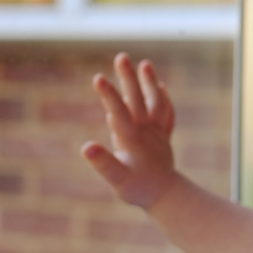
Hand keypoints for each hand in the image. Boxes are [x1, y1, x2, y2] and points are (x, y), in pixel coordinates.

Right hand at [81, 52, 179, 208]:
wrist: (166, 196)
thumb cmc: (137, 189)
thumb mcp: (117, 179)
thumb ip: (103, 163)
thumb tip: (86, 147)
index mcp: (132, 139)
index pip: (119, 113)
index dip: (109, 95)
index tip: (98, 76)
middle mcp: (146, 131)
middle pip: (137, 100)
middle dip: (128, 78)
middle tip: (121, 56)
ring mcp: (157, 132)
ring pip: (155, 103)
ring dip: (150, 83)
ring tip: (144, 63)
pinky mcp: (164, 136)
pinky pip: (166, 114)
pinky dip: (164, 100)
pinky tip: (161, 87)